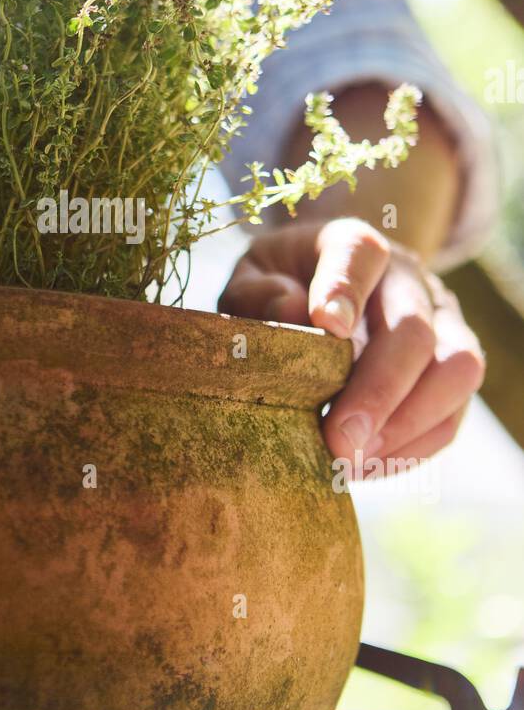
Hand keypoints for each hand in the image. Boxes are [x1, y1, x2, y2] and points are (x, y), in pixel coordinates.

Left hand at [218, 217, 485, 468]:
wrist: (319, 291)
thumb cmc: (279, 289)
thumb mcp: (251, 280)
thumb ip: (258, 293)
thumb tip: (293, 310)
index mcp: (352, 245)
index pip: (360, 253)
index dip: (346, 288)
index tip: (327, 326)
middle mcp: (408, 278)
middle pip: (415, 327)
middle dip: (379, 389)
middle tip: (338, 439)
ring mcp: (442, 322)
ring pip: (457, 369)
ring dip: (407, 423)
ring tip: (353, 459)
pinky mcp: (453, 368)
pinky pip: (453, 413)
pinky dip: (413, 447)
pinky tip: (367, 464)